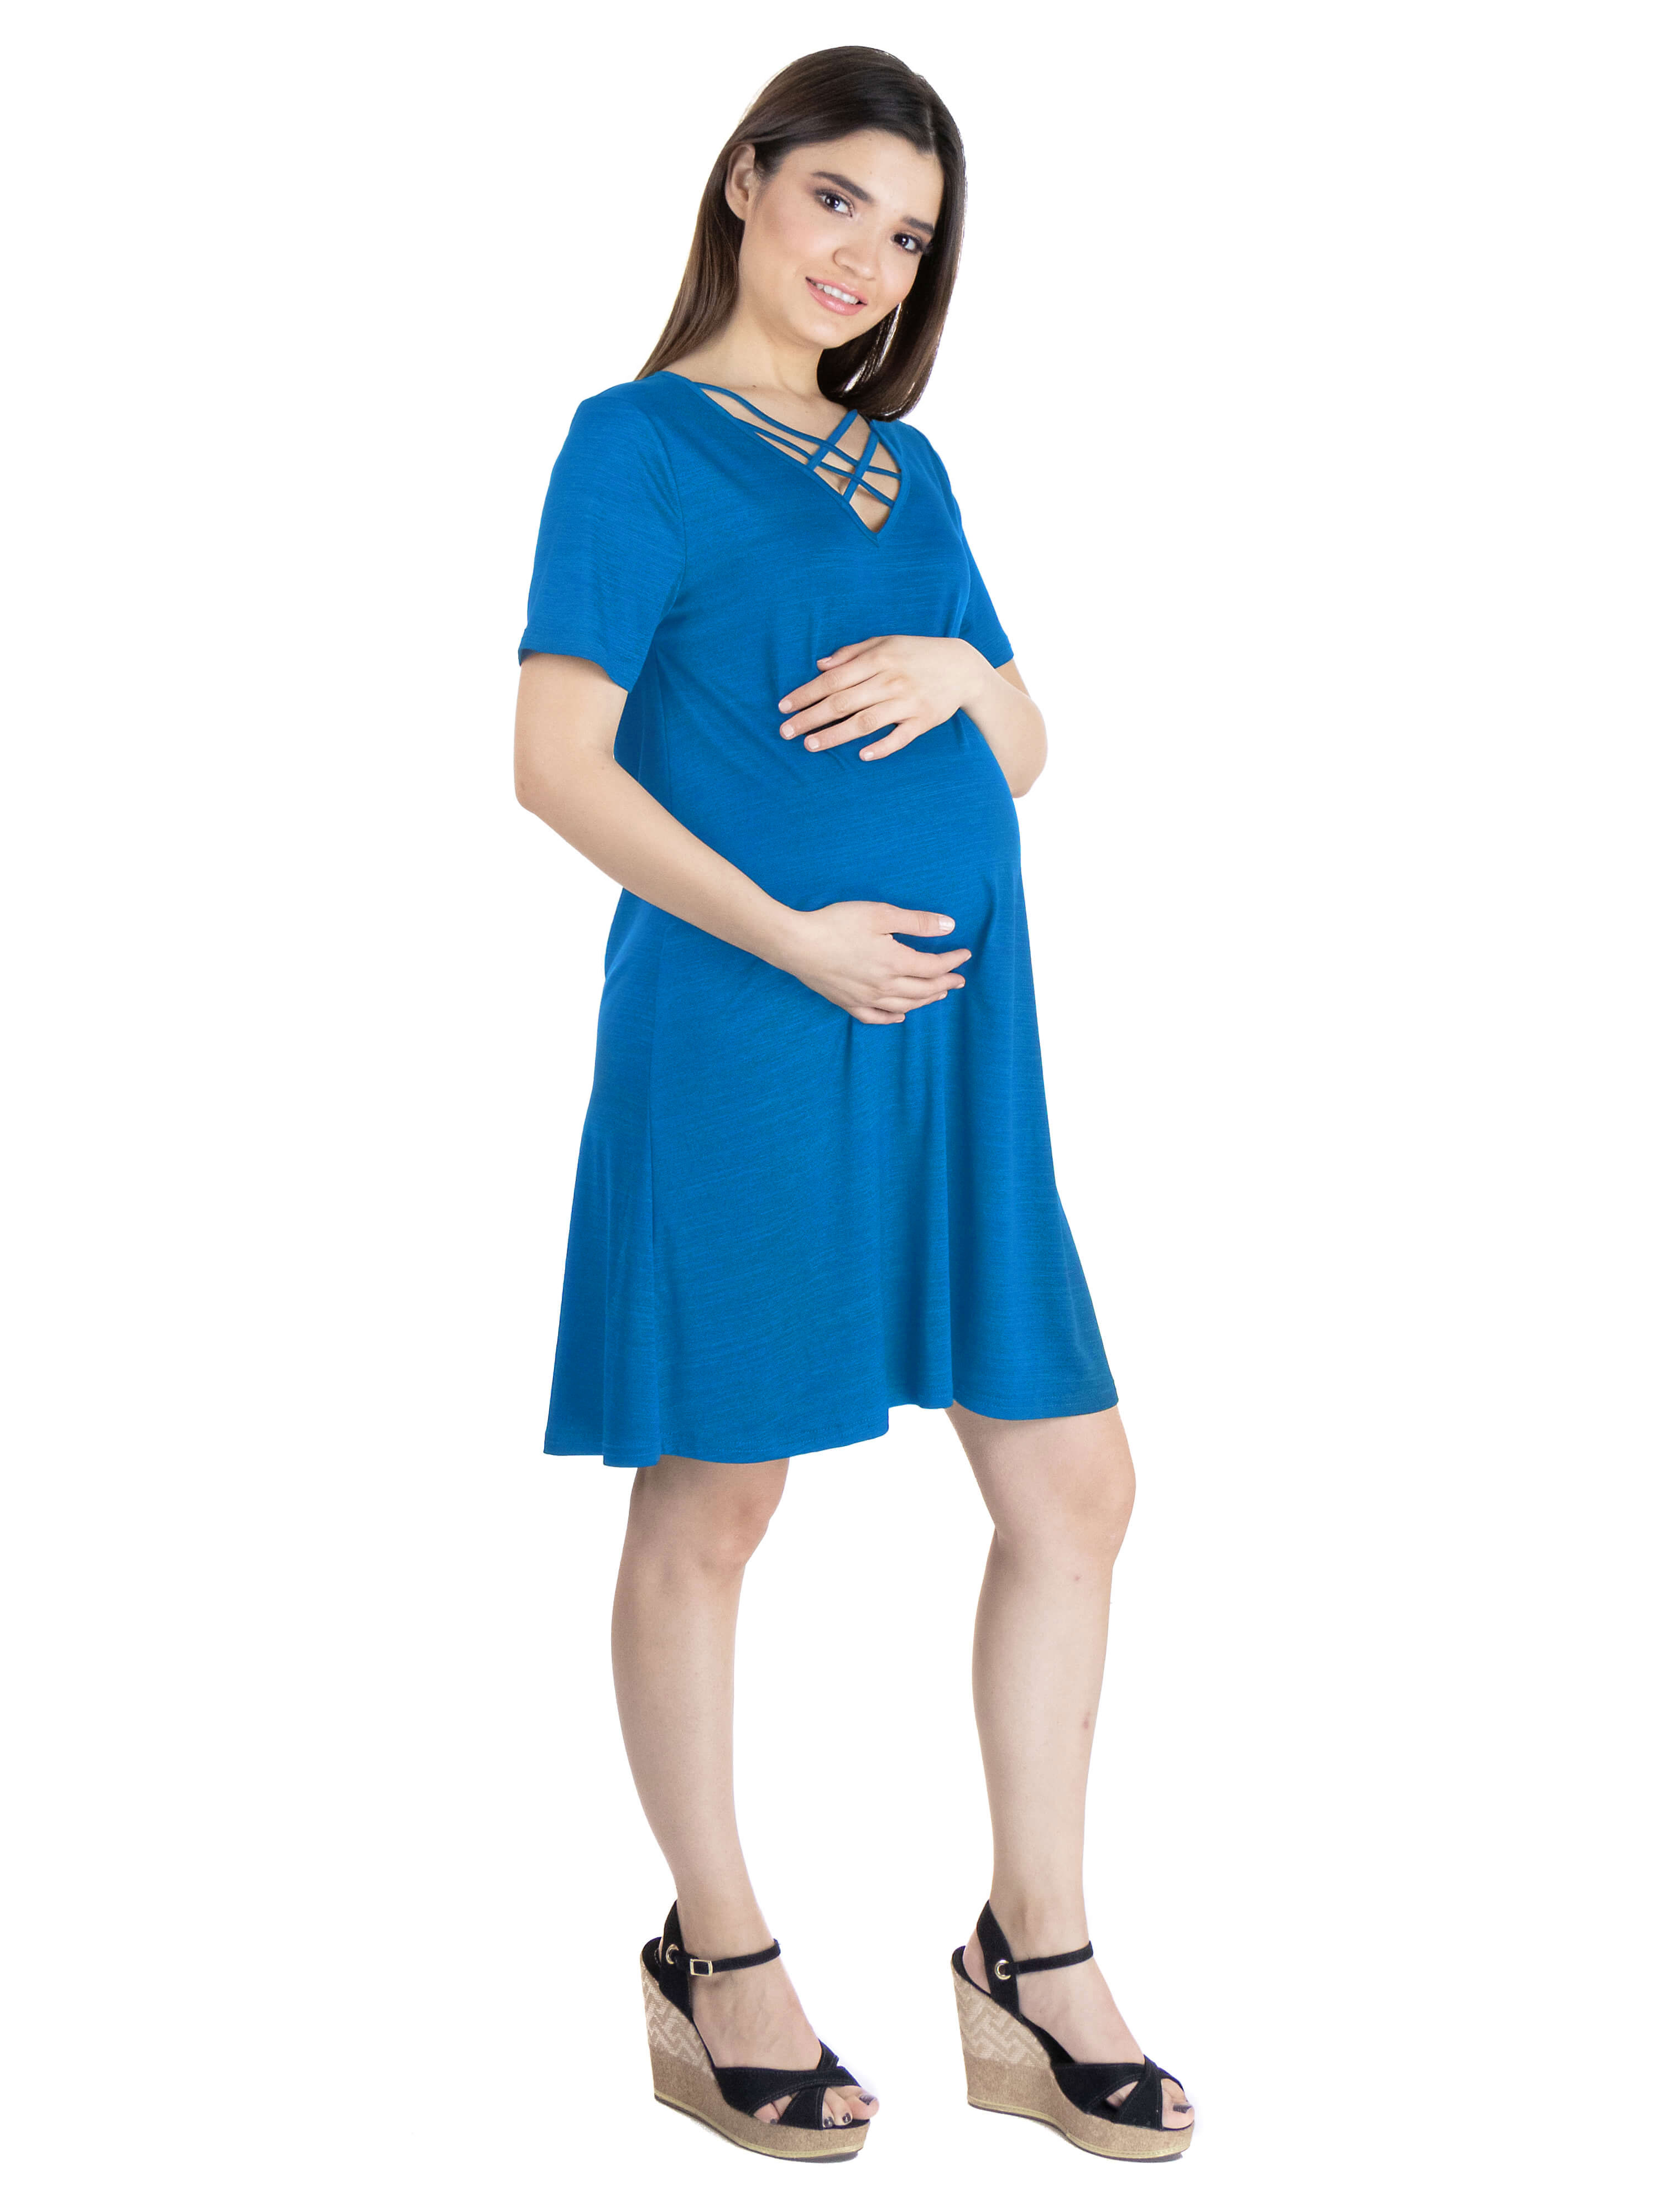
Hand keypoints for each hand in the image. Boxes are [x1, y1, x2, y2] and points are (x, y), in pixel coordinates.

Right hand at [776, 902, 971, 1024]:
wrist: (796, 944)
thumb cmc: (837, 923)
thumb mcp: (880, 914)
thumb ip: (917, 922)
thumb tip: (949, 927)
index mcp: (895, 962)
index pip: (933, 966)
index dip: (952, 961)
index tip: (965, 954)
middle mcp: (885, 985)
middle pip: (924, 989)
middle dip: (945, 983)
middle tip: (959, 980)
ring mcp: (866, 997)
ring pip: (905, 1004)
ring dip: (926, 1000)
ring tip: (940, 994)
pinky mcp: (847, 1002)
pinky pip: (876, 1017)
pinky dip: (893, 1017)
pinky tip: (901, 1015)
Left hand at [778, 636, 986, 760]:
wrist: (962, 667)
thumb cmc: (916, 653)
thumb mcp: (885, 643)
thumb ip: (852, 653)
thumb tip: (820, 665)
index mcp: (878, 659)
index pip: (833, 679)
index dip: (806, 694)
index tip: (784, 707)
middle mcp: (890, 681)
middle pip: (843, 703)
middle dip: (811, 718)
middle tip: (786, 732)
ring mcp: (907, 703)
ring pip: (865, 722)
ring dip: (835, 735)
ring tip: (811, 745)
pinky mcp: (923, 721)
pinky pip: (899, 738)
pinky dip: (880, 748)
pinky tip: (861, 756)